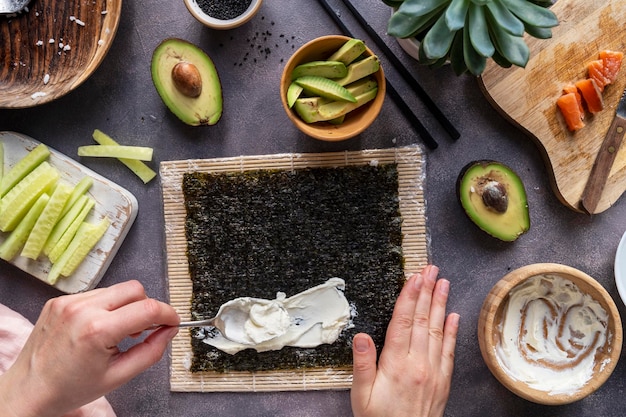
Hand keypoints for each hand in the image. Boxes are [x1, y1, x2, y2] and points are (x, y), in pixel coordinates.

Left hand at [0, 280, 179, 416]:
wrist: (28, 392)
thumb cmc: (68, 389)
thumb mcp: (118, 376)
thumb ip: (151, 352)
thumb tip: (169, 331)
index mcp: (97, 330)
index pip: (148, 309)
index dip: (168, 314)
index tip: (173, 322)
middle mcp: (82, 309)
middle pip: (135, 289)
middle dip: (147, 307)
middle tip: (144, 330)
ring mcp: (68, 302)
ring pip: (116, 290)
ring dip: (126, 307)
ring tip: (118, 332)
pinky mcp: (59, 300)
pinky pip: (97, 294)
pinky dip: (106, 307)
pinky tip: (99, 328)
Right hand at [351, 265, 458, 416]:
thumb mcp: (361, 395)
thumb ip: (363, 364)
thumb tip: (361, 336)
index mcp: (396, 364)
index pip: (403, 322)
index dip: (409, 297)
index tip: (414, 277)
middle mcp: (418, 364)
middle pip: (422, 320)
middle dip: (427, 292)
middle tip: (431, 270)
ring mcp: (433, 371)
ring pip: (437, 330)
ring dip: (440, 304)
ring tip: (443, 283)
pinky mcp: (442, 381)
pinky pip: (448, 351)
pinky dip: (451, 331)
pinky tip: (453, 315)